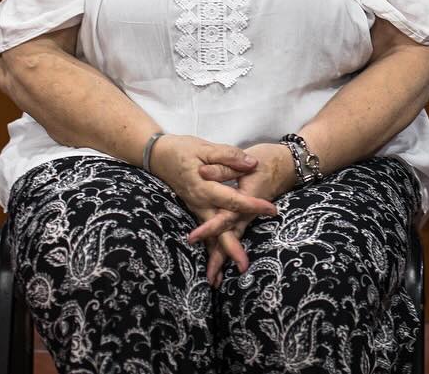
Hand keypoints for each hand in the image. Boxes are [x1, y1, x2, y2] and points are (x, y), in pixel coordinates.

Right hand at [147, 134, 276, 281]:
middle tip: (244, 266)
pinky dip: (209, 248)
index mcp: (205, 187)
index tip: (271, 210)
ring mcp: (195, 208)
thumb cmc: (182, 148)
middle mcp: (199, 202)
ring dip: (215, 256)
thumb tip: (252, 164)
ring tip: (220, 279)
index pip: (233, 200)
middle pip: (218, 230)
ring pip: (208, 236)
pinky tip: (214, 264)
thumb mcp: (206, 147)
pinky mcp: (194, 209)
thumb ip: (229, 157)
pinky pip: (204, 232)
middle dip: (230, 249)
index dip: (253, 205)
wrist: (157, 154)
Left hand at [188, 142, 297, 283]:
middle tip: (210, 278)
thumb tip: (201, 172)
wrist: (288, 164)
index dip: (210, 227)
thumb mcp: (246, 159)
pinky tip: (220, 261)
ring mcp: (247, 216)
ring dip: (224, 258)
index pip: (225, 216)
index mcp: (245, 198)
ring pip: (233, 239)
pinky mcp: (246, 216)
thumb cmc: (267, 160)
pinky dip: (228, 249)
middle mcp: (246, 212)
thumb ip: (223, 167)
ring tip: (213, 280)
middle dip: (221, 258)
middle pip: (231, 237)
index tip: (193, 237)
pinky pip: (235, 234)